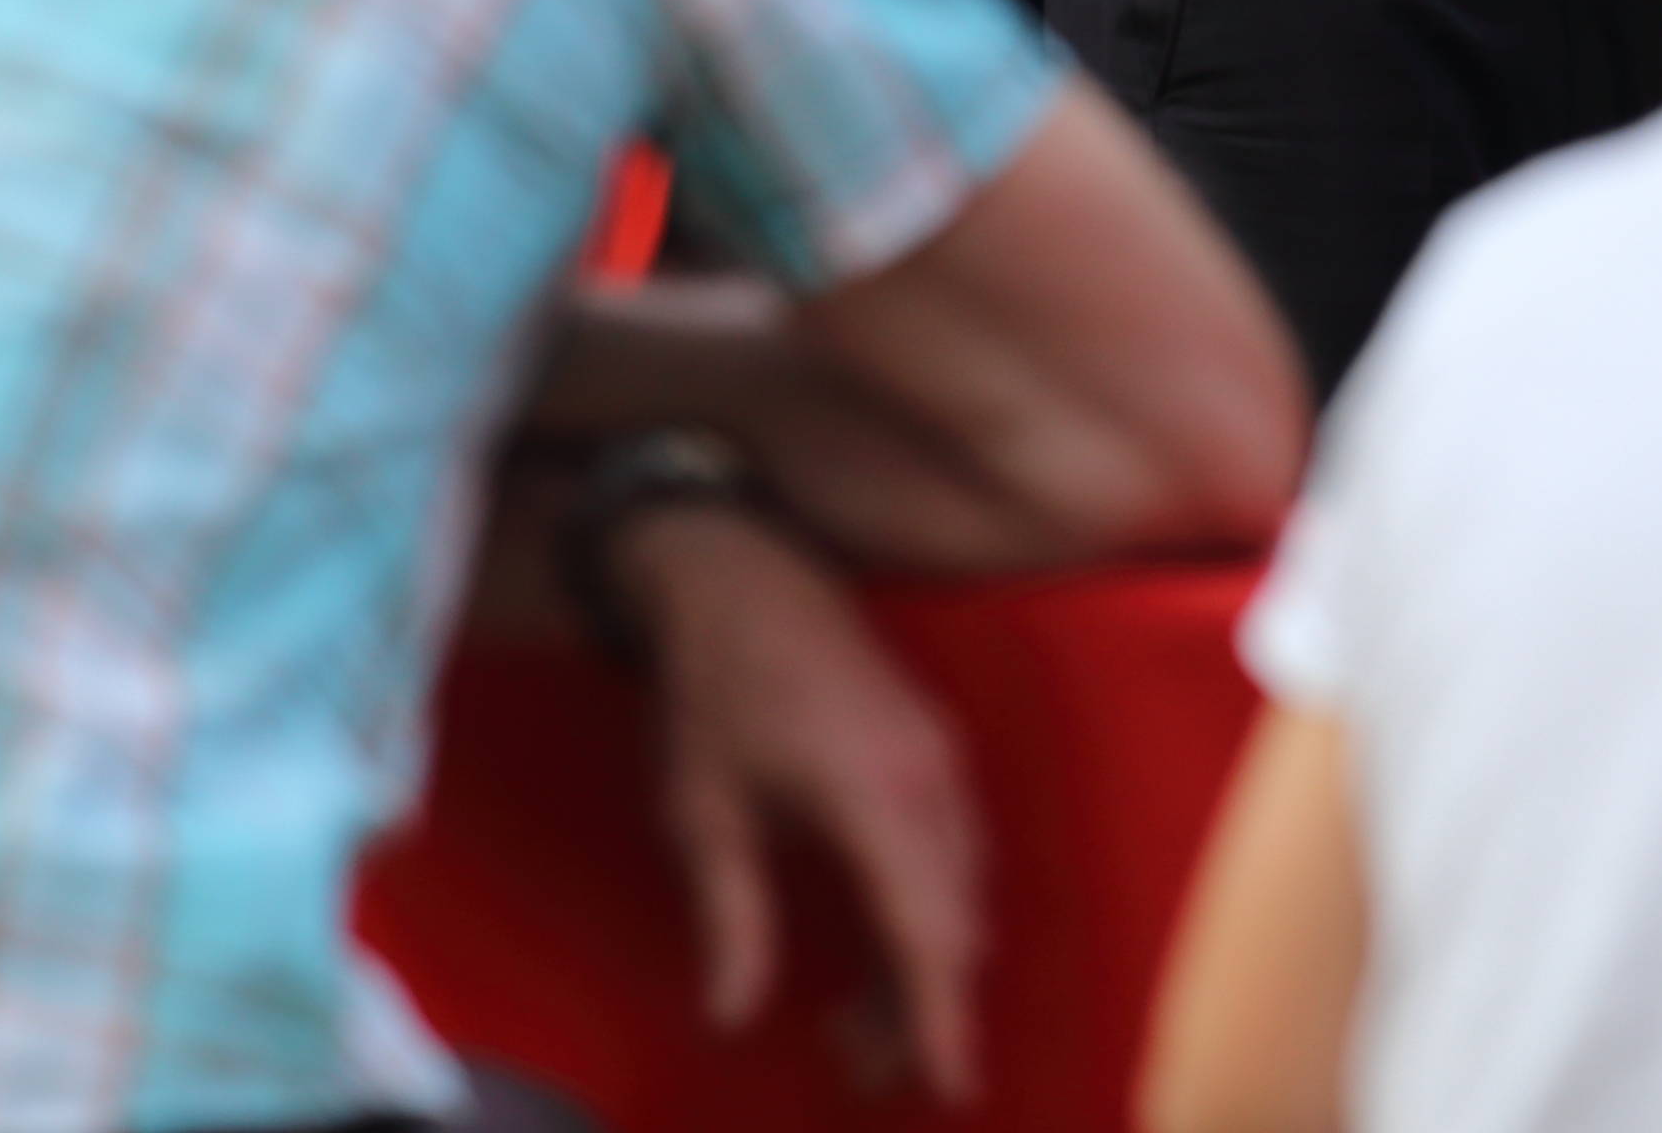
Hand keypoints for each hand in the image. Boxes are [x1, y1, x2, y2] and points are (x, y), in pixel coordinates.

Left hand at [619, 499, 989, 1105]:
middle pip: (952, 924)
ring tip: (852, 1023)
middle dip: (918, 1008)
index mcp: (874, 797)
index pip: (926, 932)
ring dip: (918, 964)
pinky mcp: (935, 753)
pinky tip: (877, 948)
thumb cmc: (715, 694)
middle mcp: (929, 781)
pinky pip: (953, 855)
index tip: (951, 1086)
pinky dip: (924, 914)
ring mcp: (941, 761)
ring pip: (958, 894)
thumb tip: (733, 1018)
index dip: (940, 1017)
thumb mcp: (704, 814)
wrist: (745, 579)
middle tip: (856, 1068)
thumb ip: (732, 920)